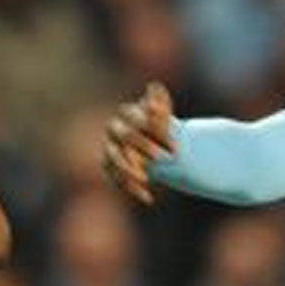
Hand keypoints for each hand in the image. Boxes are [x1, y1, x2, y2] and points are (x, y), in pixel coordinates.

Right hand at [101, 82, 176, 205]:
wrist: (151, 144)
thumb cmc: (159, 126)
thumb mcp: (163, 115)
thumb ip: (160, 103)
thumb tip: (155, 87)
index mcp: (127, 112)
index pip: (138, 119)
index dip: (156, 129)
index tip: (176, 145)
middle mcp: (113, 129)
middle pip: (126, 137)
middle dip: (145, 147)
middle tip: (163, 159)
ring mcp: (109, 148)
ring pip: (115, 159)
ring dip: (131, 170)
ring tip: (148, 178)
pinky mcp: (108, 167)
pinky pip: (116, 179)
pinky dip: (132, 189)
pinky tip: (149, 198)